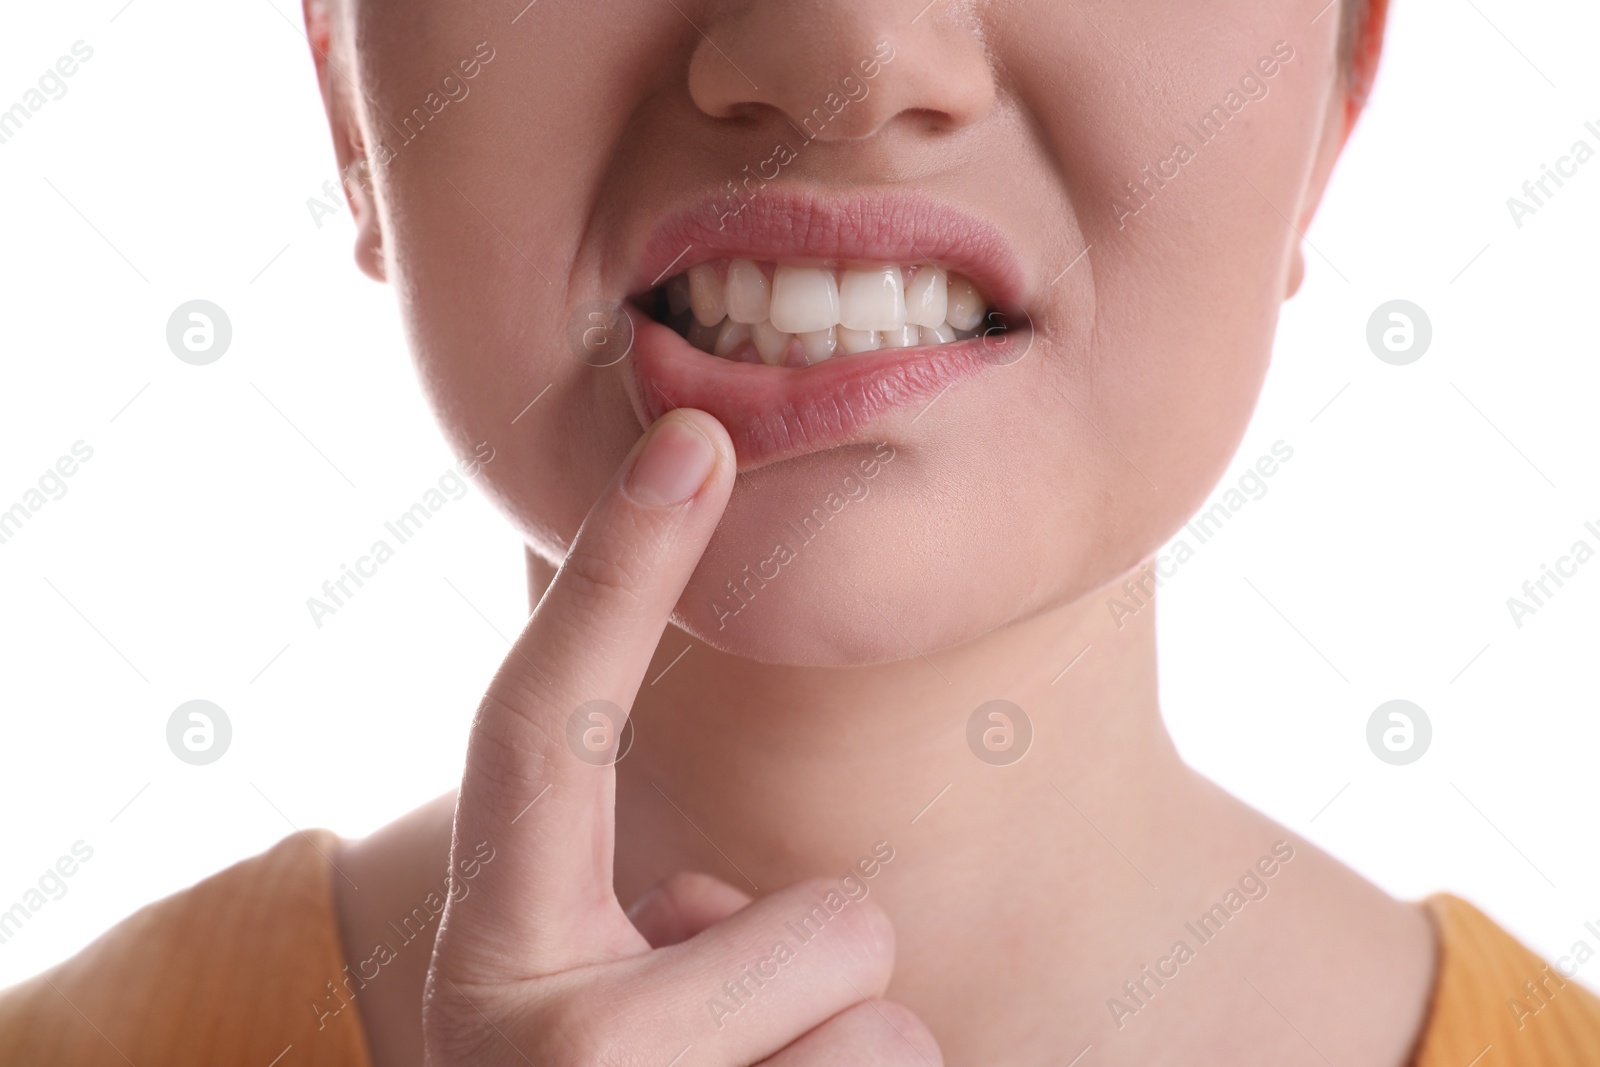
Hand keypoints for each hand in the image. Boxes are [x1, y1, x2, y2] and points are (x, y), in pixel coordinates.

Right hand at [422, 409, 941, 1066]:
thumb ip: (641, 927)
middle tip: (725, 1055)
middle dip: (817, 976)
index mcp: (493, 953)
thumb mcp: (586, 1011)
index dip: (611, 575)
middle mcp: (530, 1038)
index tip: (690, 437)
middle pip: (829, 922)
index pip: (539, 728)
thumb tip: (735, 907)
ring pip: (888, 1030)